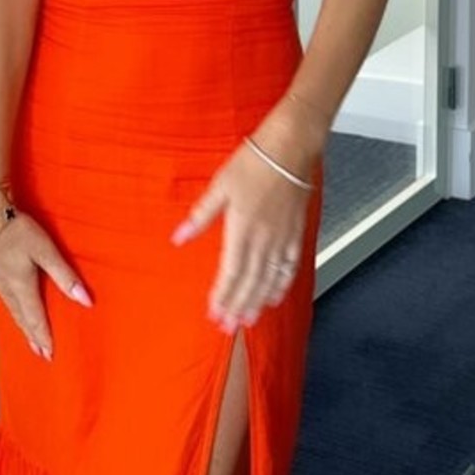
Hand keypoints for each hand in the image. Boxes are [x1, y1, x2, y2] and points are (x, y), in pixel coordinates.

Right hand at [0, 203, 92, 359]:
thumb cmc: (15, 230)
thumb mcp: (45, 251)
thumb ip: (64, 275)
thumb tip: (85, 300)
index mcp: (22, 287)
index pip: (36, 319)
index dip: (44, 337)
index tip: (50, 354)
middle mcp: (8, 288)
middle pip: (22, 319)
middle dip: (33, 337)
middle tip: (41, 354)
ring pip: (12, 311)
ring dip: (22, 326)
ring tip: (29, 338)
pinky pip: (5, 300)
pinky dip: (13, 312)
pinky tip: (15, 309)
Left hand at [170, 141, 311, 332]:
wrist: (290, 148)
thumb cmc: (254, 162)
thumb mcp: (219, 186)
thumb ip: (200, 216)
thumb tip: (178, 238)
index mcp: (242, 230)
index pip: (230, 273)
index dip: (222, 296)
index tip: (213, 313)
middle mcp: (264, 240)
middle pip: (249, 283)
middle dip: (237, 307)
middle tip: (227, 327)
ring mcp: (282, 239)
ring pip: (269, 280)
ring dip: (257, 302)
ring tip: (247, 320)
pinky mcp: (296, 233)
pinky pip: (290, 266)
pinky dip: (282, 285)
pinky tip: (275, 296)